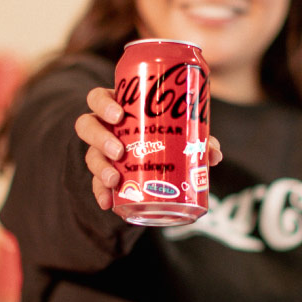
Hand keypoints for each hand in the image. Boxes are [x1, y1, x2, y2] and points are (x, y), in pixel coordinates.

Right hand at [76, 87, 222, 210]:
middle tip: (119, 151)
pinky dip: (101, 194)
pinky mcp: (102, 175)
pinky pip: (95, 184)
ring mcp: (100, 151)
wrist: (154, 161)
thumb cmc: (165, 134)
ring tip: (114, 180)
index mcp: (118, 107)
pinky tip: (107, 203)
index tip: (119, 115)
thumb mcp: (179, 133)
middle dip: (100, 138)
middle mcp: (104, 128)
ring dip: (100, 168)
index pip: (98, 98)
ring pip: (90, 155)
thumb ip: (197, 140)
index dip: (103, 104)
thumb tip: (215, 155)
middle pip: (87, 125)